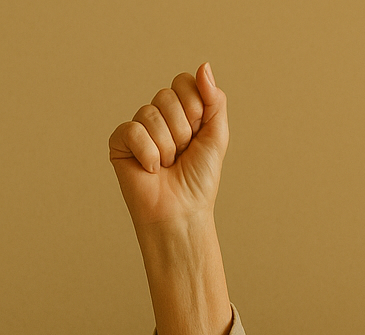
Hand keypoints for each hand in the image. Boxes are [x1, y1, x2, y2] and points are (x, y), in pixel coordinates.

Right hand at [108, 63, 228, 230]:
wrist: (182, 210)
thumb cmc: (200, 179)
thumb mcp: (216, 137)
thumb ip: (214, 101)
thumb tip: (204, 66)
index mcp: (182, 112)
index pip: (184, 83)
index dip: (195, 106)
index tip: (199, 131)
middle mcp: (159, 116)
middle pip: (167, 96)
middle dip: (183, 129)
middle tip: (184, 152)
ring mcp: (138, 128)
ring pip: (150, 114)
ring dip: (168, 145)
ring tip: (168, 164)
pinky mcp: (120, 142)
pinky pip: (133, 131)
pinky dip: (148, 153)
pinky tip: (151, 169)